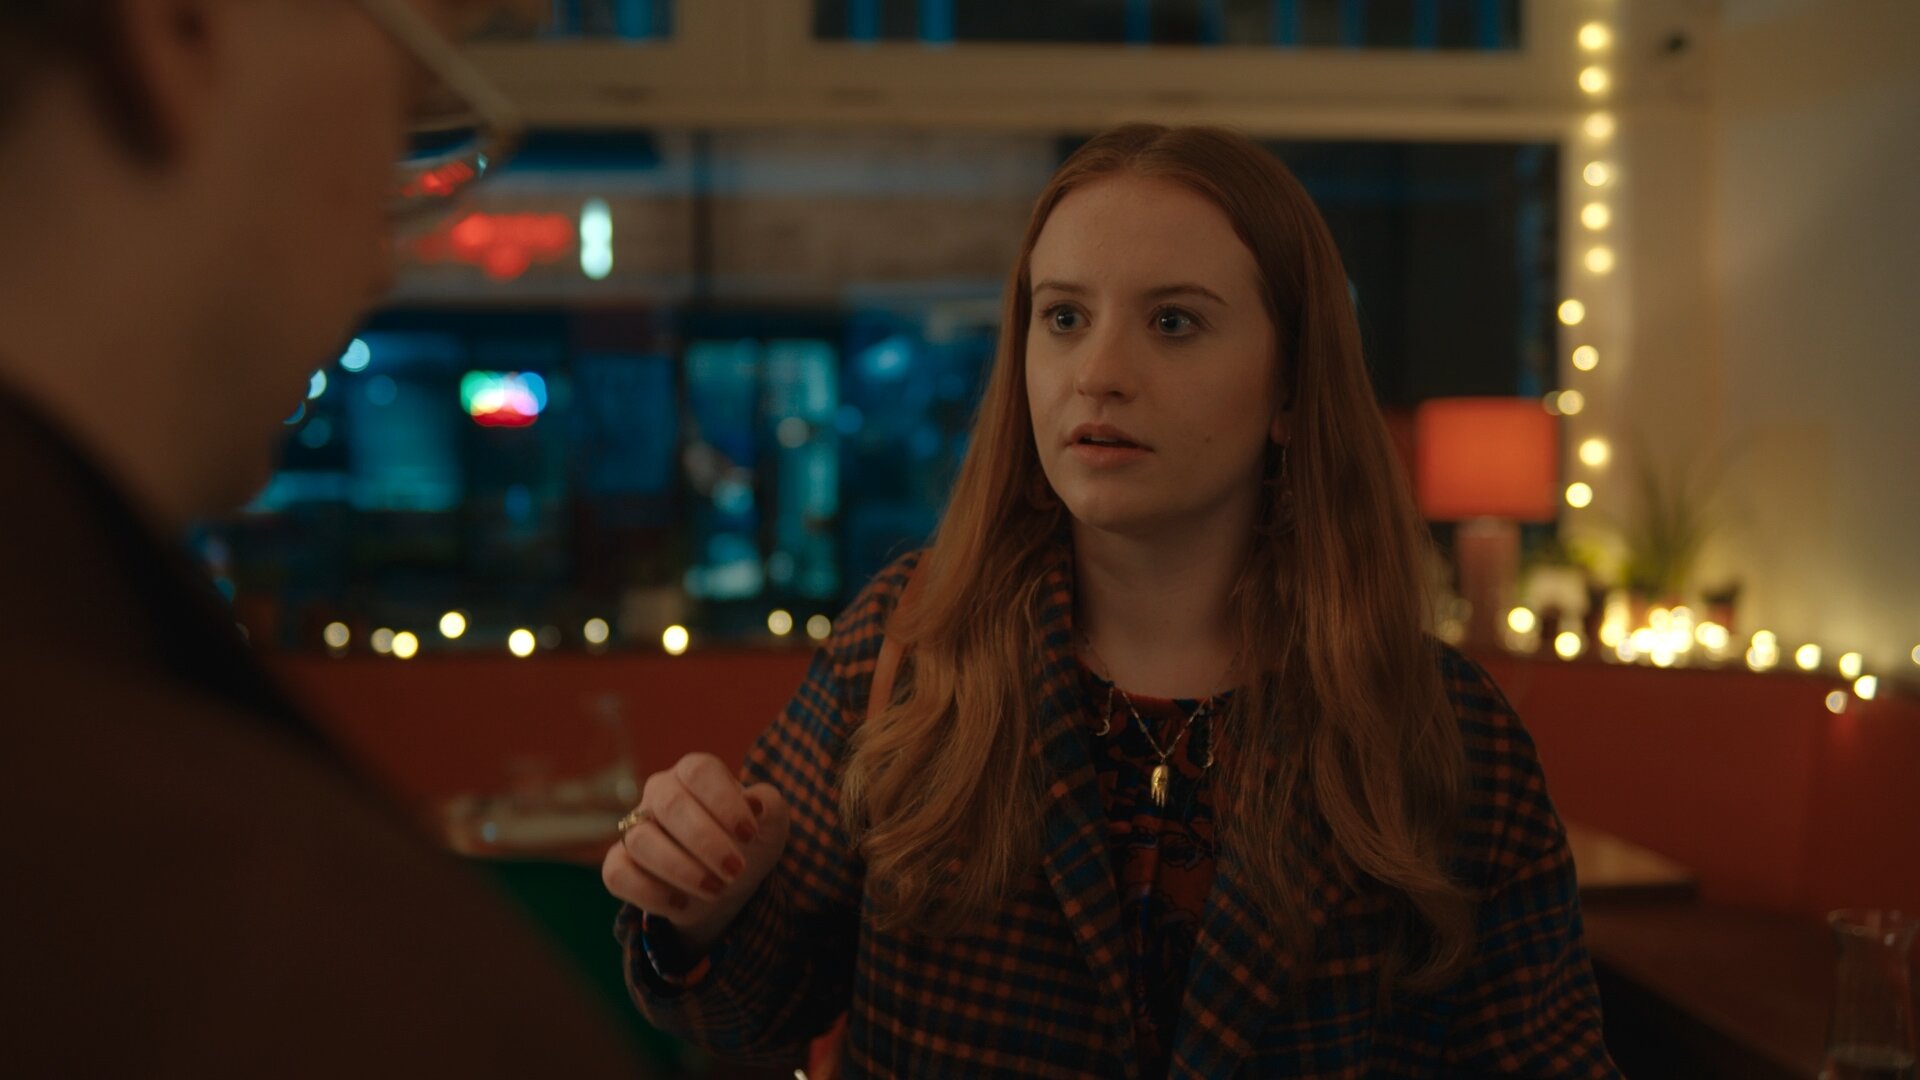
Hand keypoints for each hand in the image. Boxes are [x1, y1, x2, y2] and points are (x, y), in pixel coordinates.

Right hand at [601, 753, 789, 954]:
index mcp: (695, 774)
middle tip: (735, 869)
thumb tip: (755, 804)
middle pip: (670, 804)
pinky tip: (681, 904)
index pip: (699, 771)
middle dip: (705, 841)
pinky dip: (648, 892)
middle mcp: (660, 794)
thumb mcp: (771, 825)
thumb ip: (771, 806)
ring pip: (640, 839)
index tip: (749, 833)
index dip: (724, 801)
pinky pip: (617, 873)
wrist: (727, 884)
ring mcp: (635, 828)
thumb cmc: (747, 843)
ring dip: (680, 869)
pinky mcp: (619, 864)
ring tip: (715, 889)